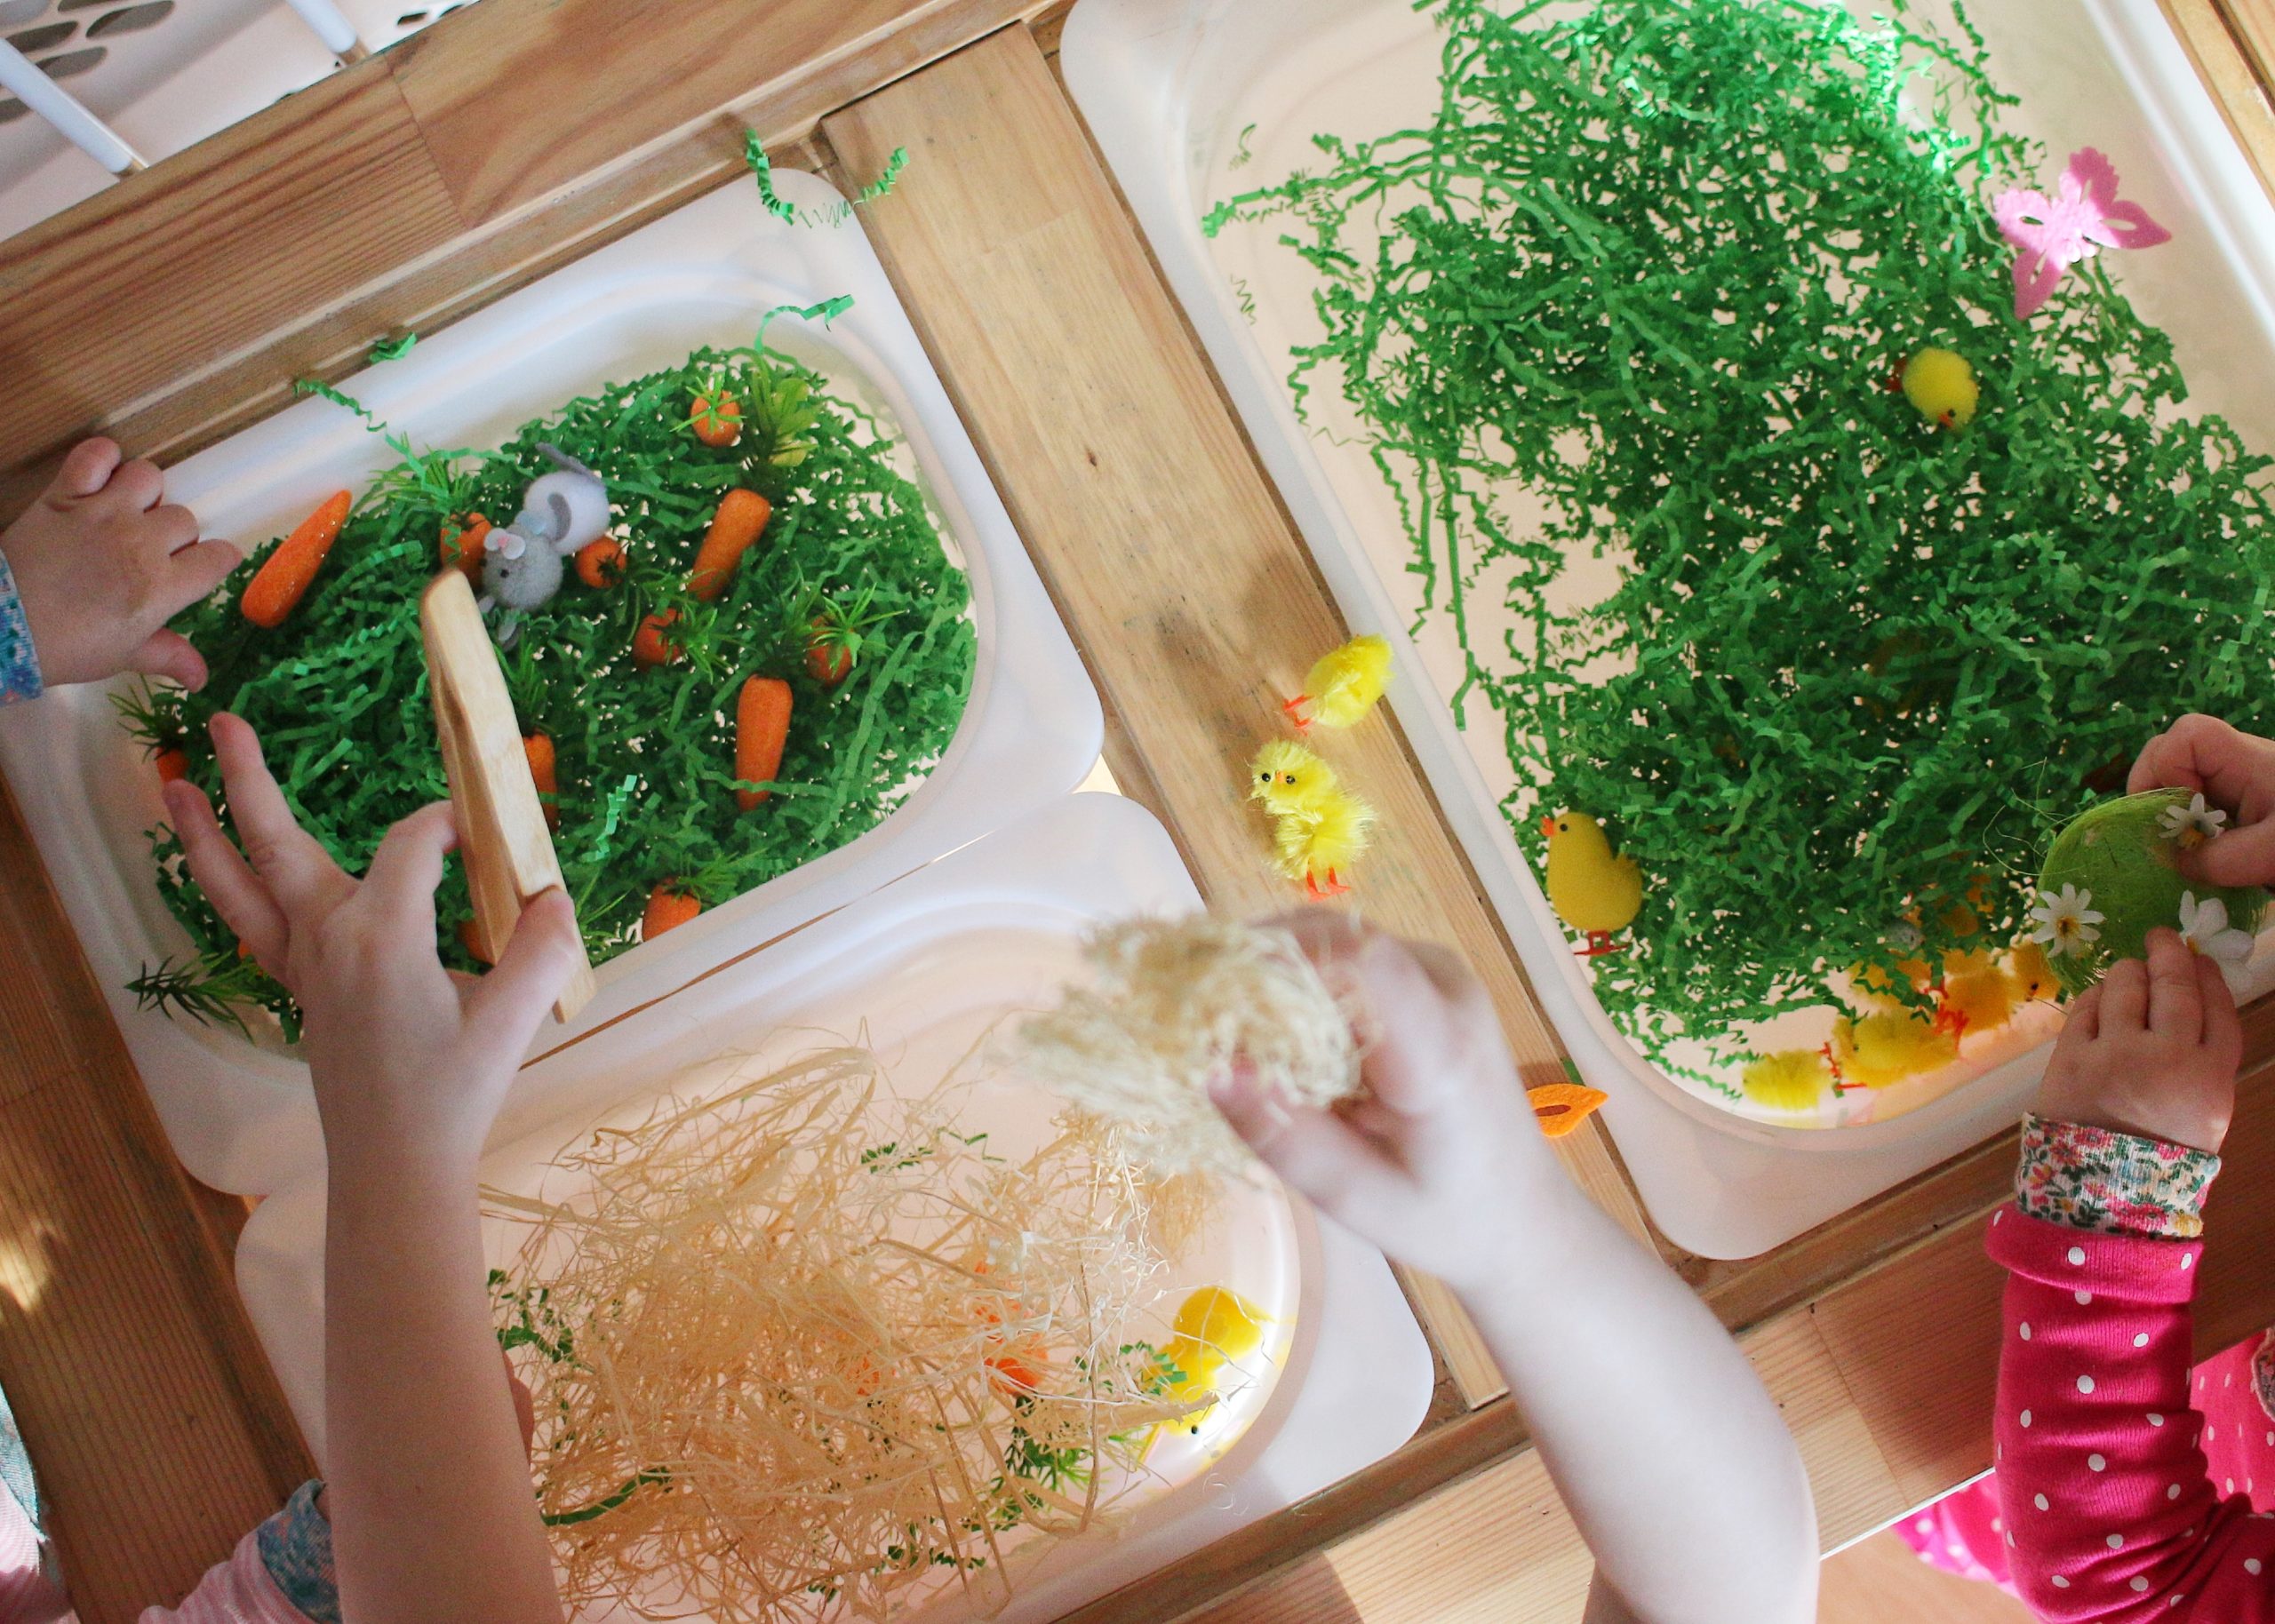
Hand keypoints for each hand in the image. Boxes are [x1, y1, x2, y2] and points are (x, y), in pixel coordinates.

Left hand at [0, 439, 240, 689]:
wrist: (1, 626)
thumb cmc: (66, 647)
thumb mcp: (122, 656)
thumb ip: (167, 656)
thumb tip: (202, 677)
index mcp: (163, 586)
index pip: (217, 559)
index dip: (218, 561)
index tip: (206, 566)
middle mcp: (142, 542)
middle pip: (184, 520)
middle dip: (175, 536)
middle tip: (152, 552)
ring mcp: (105, 512)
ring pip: (150, 478)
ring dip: (145, 494)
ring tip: (129, 512)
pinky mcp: (66, 494)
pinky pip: (97, 454)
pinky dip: (103, 456)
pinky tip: (102, 475)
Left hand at [161, 712, 581, 1172]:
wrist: (398, 1164)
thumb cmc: (456, 1093)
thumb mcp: (515, 1016)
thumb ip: (541, 945)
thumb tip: (552, 890)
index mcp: (381, 937)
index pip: (410, 845)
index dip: (450, 823)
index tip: (488, 826)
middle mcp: (327, 941)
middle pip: (276, 846)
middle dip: (247, 781)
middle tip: (223, 719)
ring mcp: (304, 968)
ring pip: (240, 889)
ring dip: (204, 834)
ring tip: (171, 782)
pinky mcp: (301, 992)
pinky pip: (254, 928)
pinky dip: (232, 890)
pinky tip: (223, 867)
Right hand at [1207, 913, 1555, 1288]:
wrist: (1522, 1215)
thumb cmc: (1443, 1217)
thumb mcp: (1353, 1197)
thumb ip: (1284, 1134)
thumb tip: (1209, 1067)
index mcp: (1441, 1051)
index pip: (1359, 958)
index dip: (1274, 958)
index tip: (1206, 996)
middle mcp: (1448, 990)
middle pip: (1336, 936)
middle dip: (1256, 964)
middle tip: (1195, 1015)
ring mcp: (1442, 973)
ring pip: (1334, 936)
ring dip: (1274, 970)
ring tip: (1230, 1028)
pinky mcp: (1428, 975)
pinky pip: (1348, 953)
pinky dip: (1300, 979)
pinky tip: (1278, 1032)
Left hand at [2035, 928, 2240, 1152]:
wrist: (2102, 1194)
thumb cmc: (2157, 1156)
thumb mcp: (2202, 1114)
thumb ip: (2200, 1062)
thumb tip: (2189, 1003)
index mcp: (2211, 1076)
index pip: (2218, 1008)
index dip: (2209, 977)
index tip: (2200, 959)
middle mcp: (2169, 1057)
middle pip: (2174, 987)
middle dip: (2169, 953)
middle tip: (2162, 936)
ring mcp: (2118, 1054)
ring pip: (2126, 987)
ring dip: (2128, 971)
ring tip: (2130, 969)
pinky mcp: (2073, 1057)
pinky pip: (2085, 1008)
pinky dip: (2094, 997)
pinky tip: (2099, 997)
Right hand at [2128, 714, 2274, 888]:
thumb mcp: (2274, 854)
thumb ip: (2221, 859)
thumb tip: (2173, 861)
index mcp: (2249, 761)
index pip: (2189, 736)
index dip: (2164, 768)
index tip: (2172, 813)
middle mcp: (2238, 764)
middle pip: (2171, 752)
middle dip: (2155, 791)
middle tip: (2164, 834)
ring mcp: (2238, 782)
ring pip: (2180, 780)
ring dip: (2170, 814)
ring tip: (2182, 848)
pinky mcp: (2242, 804)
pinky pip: (2197, 802)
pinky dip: (2188, 827)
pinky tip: (2201, 854)